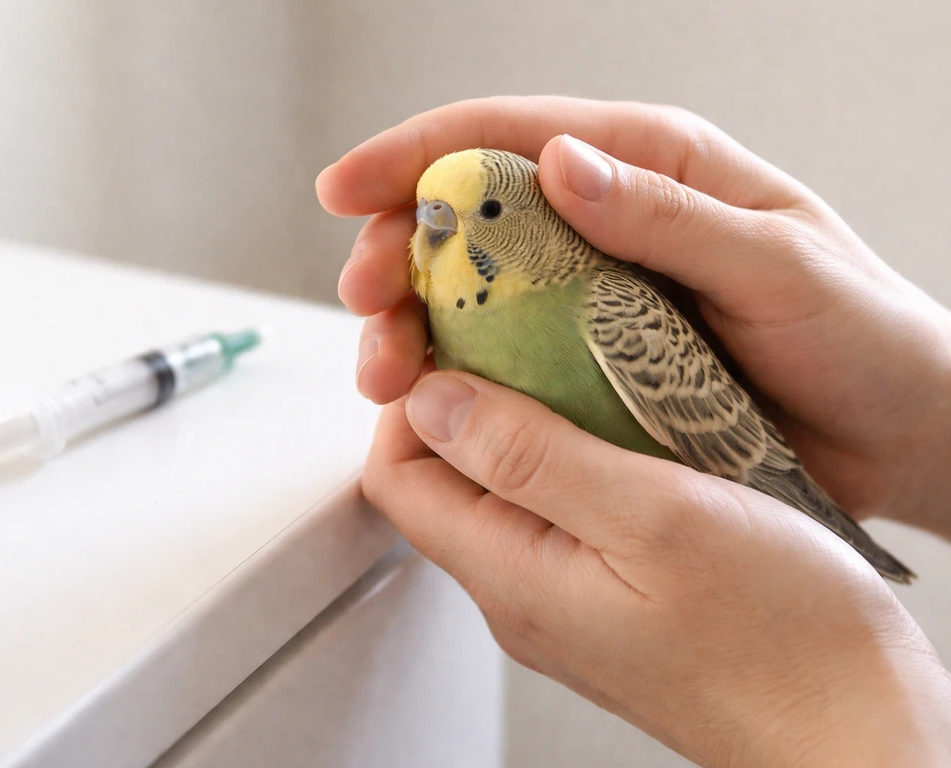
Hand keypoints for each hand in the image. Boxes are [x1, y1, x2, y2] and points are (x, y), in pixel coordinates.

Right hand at [316, 96, 950, 537]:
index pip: (510, 138)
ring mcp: (596, 301)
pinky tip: (428, 403)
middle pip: (472, 221)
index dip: (414, 156)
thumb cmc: (863, 334)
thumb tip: (562, 165)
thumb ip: (672, 214)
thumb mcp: (781, 262)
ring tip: (384, 371)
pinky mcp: (594, 366)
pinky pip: (507, 363)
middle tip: (364, 305)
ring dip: (412, 328)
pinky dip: (456, 380)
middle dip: (398, 255)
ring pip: (475, 298)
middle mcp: (610, 226)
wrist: (899, 431)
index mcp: (652, 168)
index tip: (346, 189)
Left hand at [361, 371, 950, 765]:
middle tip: (527, 341)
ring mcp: (565, 597)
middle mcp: (523, 592)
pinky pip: (561, 512)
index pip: (397, 477)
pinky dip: (576, 455)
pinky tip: (629, 426)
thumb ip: (532, 457)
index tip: (461, 344)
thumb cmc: (778, 639)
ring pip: (505, 491)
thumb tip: (434, 403)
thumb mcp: (652, 518)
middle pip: (445, 481)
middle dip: (469, 401)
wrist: (851, 726)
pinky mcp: (610, 595)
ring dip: (529, 423)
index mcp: (512, 575)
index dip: (412, 402)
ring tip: (583, 370)